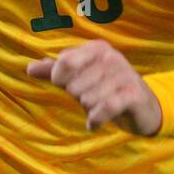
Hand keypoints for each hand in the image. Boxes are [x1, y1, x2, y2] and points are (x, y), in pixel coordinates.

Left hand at [27, 39, 162, 135]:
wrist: (144, 106)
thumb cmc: (106, 89)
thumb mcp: (81, 77)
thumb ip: (54, 71)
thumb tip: (29, 68)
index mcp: (96, 48)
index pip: (64, 62)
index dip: (59, 79)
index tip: (67, 86)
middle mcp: (110, 57)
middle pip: (74, 85)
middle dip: (78, 98)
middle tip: (92, 98)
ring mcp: (123, 75)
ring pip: (87, 99)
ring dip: (89, 109)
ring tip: (100, 107)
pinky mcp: (133, 94)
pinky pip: (103, 108)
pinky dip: (95, 120)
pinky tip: (94, 124)